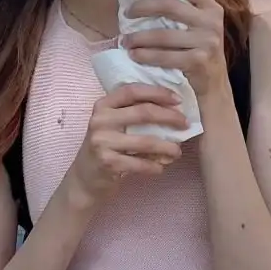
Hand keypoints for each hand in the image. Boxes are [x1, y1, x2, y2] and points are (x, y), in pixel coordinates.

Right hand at [66, 84, 184, 205]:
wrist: (84, 179)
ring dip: (167, 147)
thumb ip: (131, 112)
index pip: (132, 90)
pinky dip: (155, 166)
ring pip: (146, 141)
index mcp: (103, 105)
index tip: (177, 99)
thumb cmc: (105, 146)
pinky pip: (140, 164)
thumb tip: (171, 106)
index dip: (157, 92)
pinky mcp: (107, 162)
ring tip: (177, 151)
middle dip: (169, 117)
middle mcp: (100, 120)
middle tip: (185, 124)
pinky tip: (161, 167)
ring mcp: (102, 141)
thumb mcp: (112, 124)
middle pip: (143, 112)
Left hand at [122, 0, 227, 96]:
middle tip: (127, 13)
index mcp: (211, 8)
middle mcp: (211, 22)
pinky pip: (165, 56)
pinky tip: (134, 55)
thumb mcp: (199, 27)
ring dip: (138, 37)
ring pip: (163, 34)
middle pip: (170, 5)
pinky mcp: (198, 61)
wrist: (215, 86)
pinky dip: (146, 55)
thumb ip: (184, 11)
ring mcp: (207, 42)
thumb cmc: (199, 52)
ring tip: (125, 40)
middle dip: (143, 7)